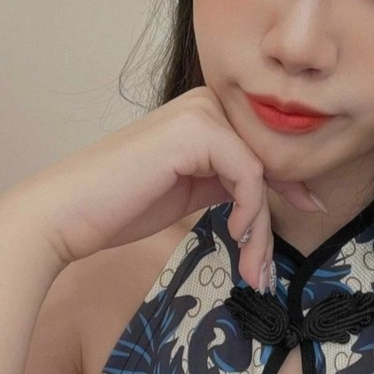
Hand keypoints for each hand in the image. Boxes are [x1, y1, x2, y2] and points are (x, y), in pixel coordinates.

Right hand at [1, 86, 321, 288]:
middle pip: (266, 161)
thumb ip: (226, 179)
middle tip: (264, 269)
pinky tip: (234, 236)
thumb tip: (274, 189)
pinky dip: (249, 212)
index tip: (307, 212)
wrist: (66, 215)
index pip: (261, 150)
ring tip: (252, 269)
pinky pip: (248, 175)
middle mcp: (205, 103)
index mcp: (203, 113)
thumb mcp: (190, 189)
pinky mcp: (197, 131)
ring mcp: (200, 112)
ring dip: (260, 230)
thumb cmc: (118, 207)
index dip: (287, 185)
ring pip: (260, 173)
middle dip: (271, 218)